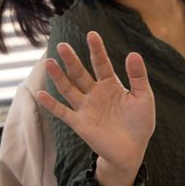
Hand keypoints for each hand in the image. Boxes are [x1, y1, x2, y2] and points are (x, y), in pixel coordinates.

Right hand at [35, 31, 154, 185]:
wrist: (131, 151)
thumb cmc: (139, 123)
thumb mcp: (143, 98)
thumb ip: (138, 77)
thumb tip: (133, 53)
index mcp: (111, 85)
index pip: (101, 64)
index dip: (96, 50)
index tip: (92, 34)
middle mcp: (95, 94)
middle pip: (80, 73)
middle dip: (72, 60)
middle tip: (62, 45)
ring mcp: (86, 108)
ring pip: (69, 89)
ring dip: (59, 77)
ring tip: (49, 62)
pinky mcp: (80, 124)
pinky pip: (63, 112)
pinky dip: (52, 104)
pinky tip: (41, 94)